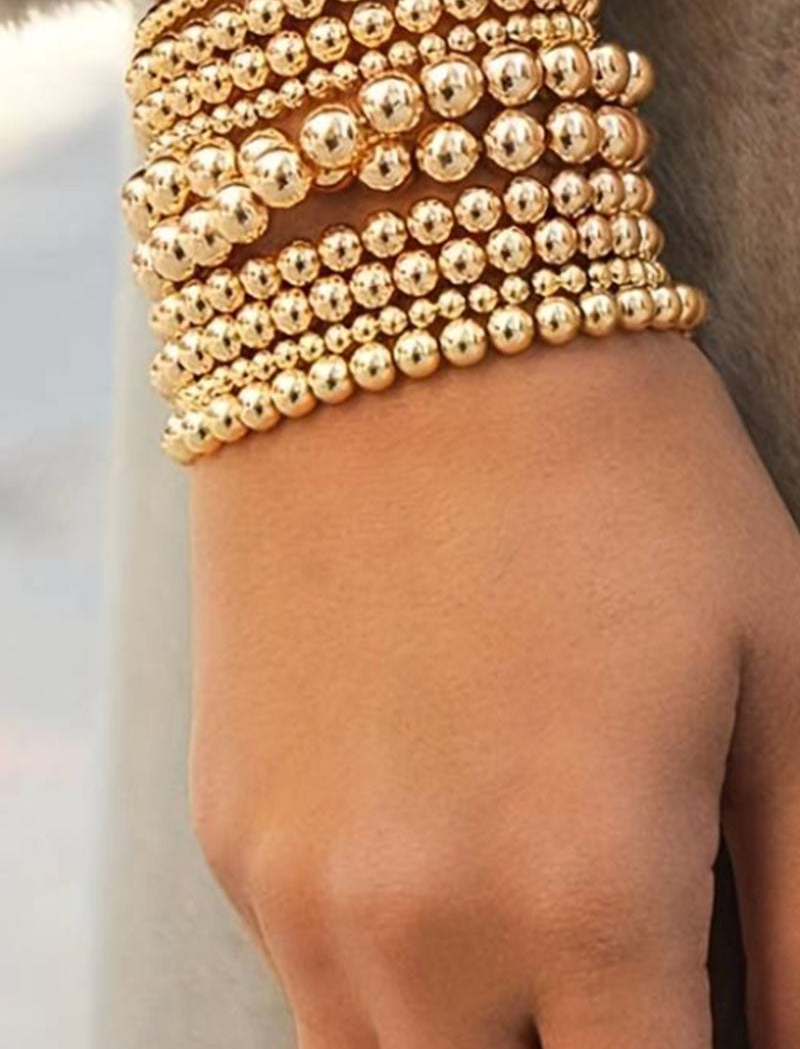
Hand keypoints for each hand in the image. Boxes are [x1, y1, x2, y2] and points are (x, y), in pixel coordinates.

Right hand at [189, 332, 799, 1048]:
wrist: (397, 331)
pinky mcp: (230, 833)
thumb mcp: (779, 669)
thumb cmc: (619, 477)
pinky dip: (392, 967)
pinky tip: (434, 841)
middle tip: (624, 985)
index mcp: (584, 890)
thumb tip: (795, 1047)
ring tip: (538, 930)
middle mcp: (414, 925)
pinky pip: (315, 977)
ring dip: (477, 1040)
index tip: (705, 1023)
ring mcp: (296, 886)